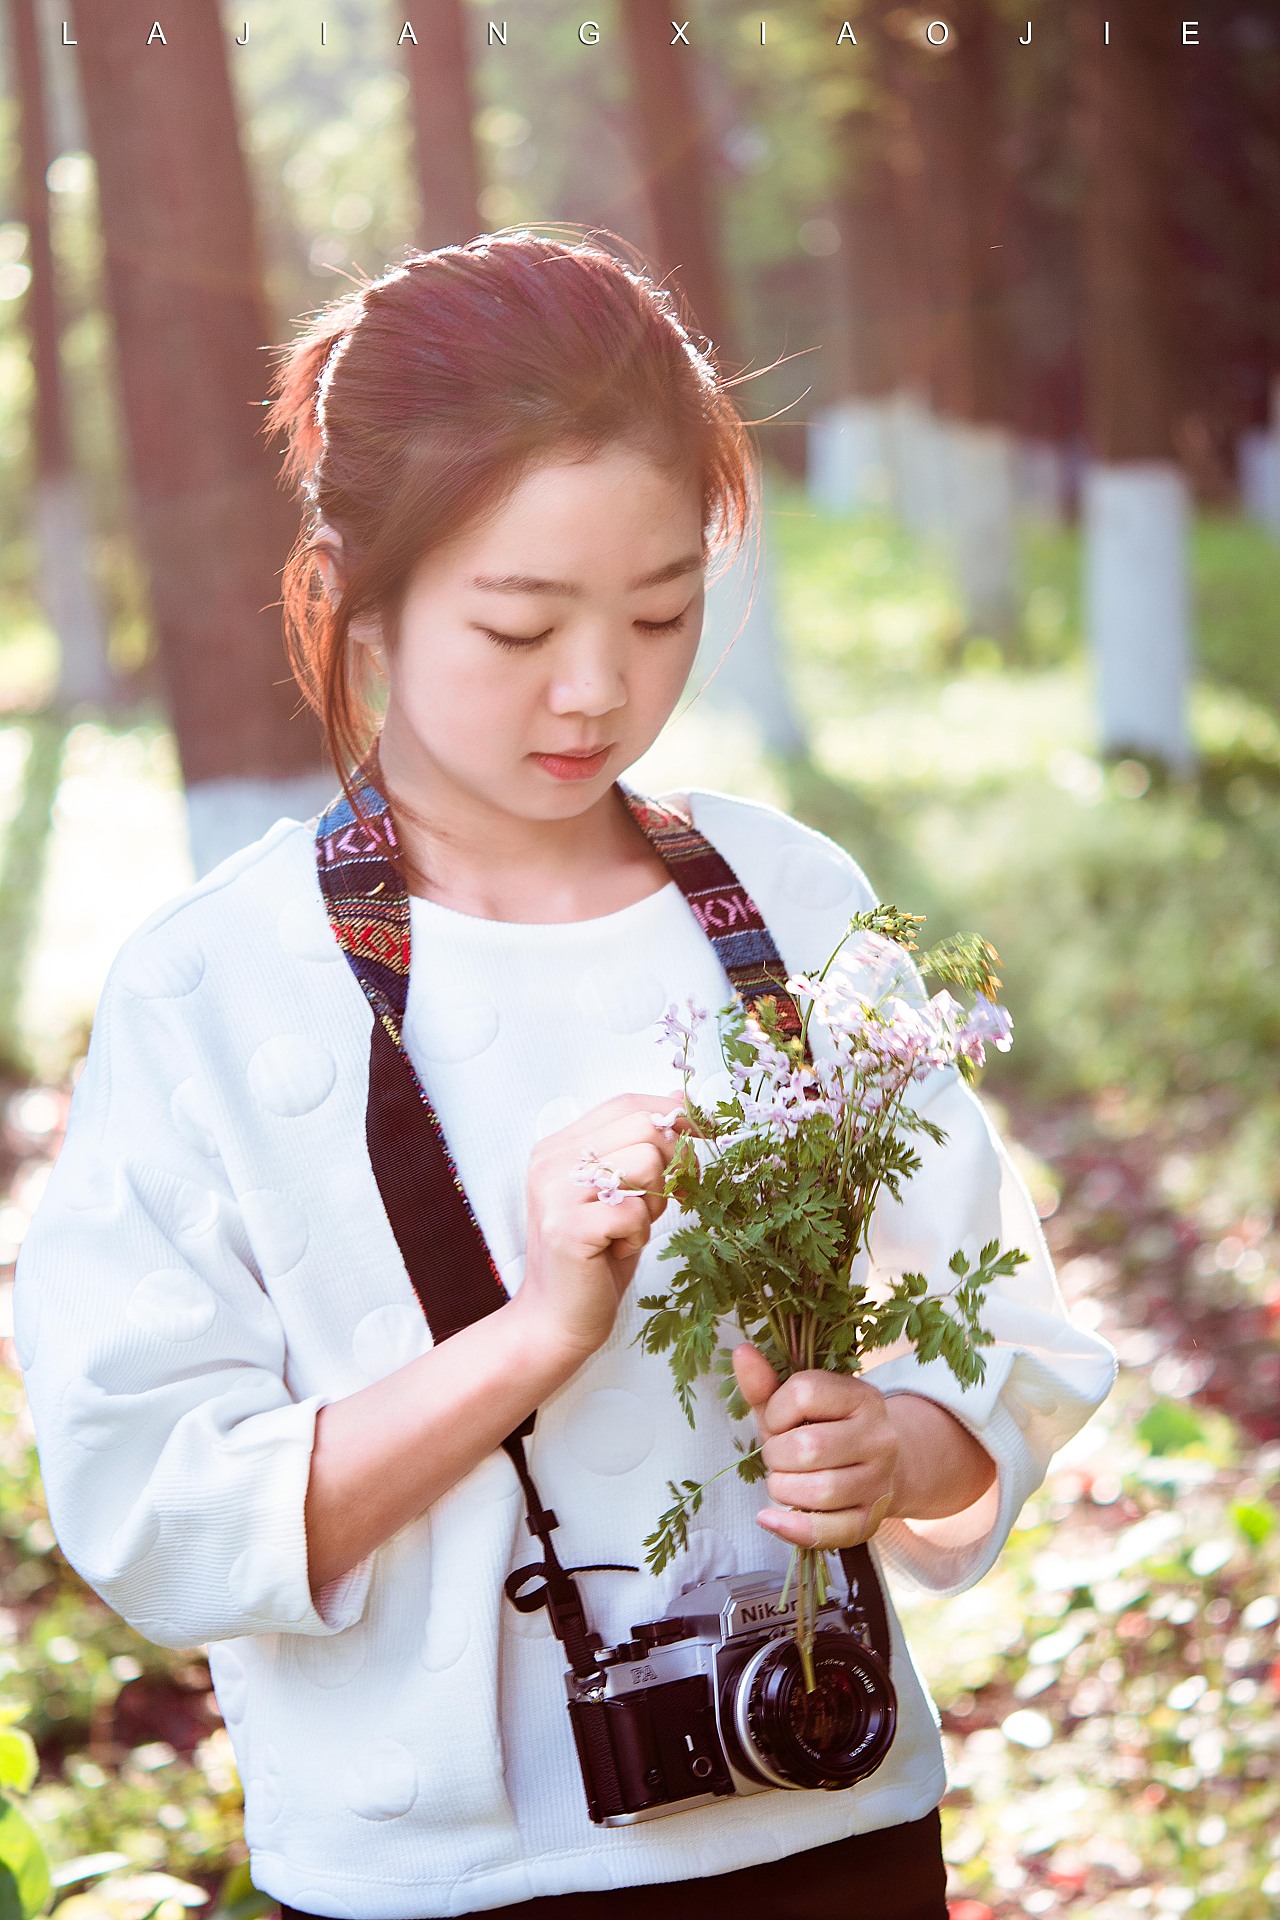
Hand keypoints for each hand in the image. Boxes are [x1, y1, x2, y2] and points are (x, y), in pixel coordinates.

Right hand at [514, 1092, 689, 1371]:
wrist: (556, 1319)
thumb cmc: (595, 1257)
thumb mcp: (622, 1193)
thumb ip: (639, 1147)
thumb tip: (678, 1099)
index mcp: (560, 1146)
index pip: (627, 1104)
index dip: (672, 1115)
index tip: (702, 1136)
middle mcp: (552, 1161)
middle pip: (643, 1126)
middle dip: (673, 1162)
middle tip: (665, 1199)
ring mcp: (556, 1193)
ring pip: (646, 1163)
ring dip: (654, 1202)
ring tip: (631, 1228)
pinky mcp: (567, 1228)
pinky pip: (634, 1212)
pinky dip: (639, 1234)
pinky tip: (618, 1249)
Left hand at [733, 1345, 898, 1551]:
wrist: (873, 1467)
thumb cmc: (822, 1429)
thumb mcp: (793, 1404)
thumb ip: (765, 1383)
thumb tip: (740, 1352)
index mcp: (862, 1397)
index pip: (804, 1393)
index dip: (776, 1410)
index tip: (778, 1421)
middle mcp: (880, 1437)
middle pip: (808, 1447)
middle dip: (776, 1455)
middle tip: (778, 1456)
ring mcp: (880, 1481)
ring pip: (819, 1490)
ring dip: (783, 1488)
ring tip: (783, 1480)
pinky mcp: (871, 1520)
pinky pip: (830, 1531)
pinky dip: (791, 1528)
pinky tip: (769, 1518)